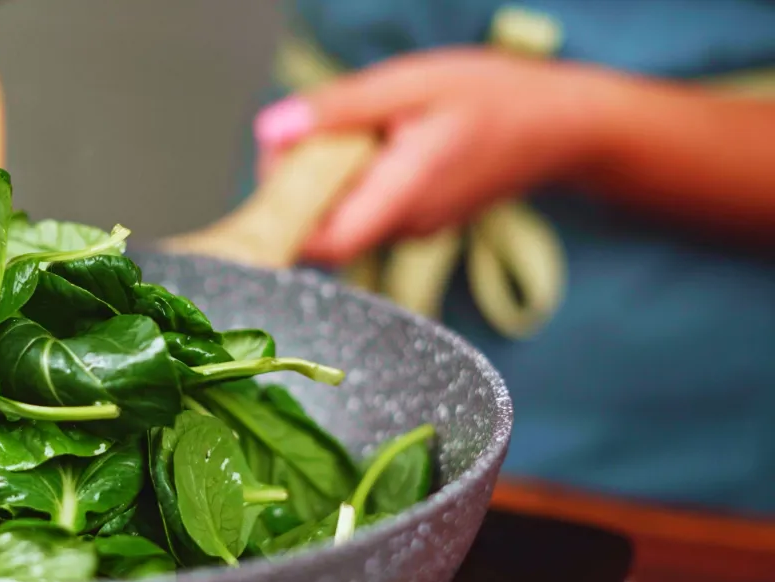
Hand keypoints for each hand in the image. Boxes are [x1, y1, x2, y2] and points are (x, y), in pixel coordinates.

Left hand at [254, 48, 632, 263]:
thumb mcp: (410, 84)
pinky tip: (371, 141)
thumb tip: (270, 129)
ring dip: (324, 179)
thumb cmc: (496, 97)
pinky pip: (366, 208)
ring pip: (343, 218)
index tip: (271, 167)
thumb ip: (339, 110)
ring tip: (344, 128)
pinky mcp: (418, 219)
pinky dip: (352, 178)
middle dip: (296, 185)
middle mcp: (406, 227)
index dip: (280, 217)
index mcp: (403, 196)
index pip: (320, 244)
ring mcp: (414, 229)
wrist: (564, 124)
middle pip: (322, 231)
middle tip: (302, 129)